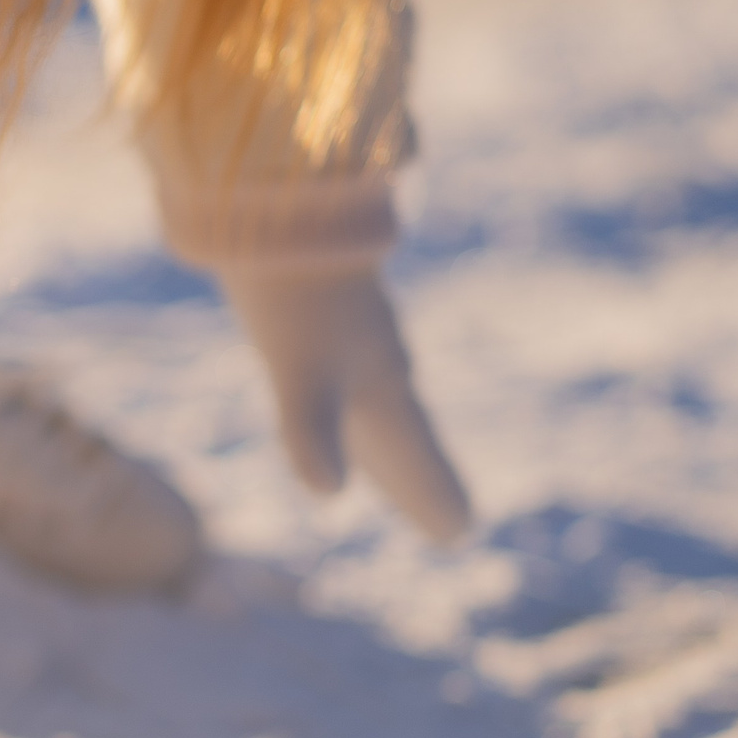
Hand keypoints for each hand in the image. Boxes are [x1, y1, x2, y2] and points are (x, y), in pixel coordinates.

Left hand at [219, 264, 471, 541]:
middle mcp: (377, 360)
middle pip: (405, 432)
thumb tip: (327, 491)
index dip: (431, 494)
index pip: (414, 454)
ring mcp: (351, 330)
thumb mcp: (302, 372)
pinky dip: (359, 390)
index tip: (459, 534)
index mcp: (382, 384)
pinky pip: (352, 362)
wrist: (278, 203)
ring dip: (393, 435)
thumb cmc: (295, 296)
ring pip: (382, 395)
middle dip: (419, 476)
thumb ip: (313, 432)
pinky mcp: (319, 304)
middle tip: (450, 521)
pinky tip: (345, 377)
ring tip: (397, 457)